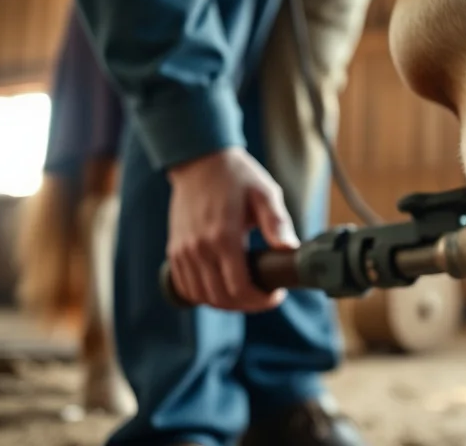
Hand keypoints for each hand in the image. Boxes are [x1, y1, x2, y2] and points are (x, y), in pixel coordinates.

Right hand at [165, 146, 298, 310]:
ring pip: (202, 297)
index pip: (240, 288)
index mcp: (223, 237)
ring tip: (247, 294)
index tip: (276, 294)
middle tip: (265, 296)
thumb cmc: (237, 176)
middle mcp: (199, 249)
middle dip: (247, 305)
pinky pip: (186, 287)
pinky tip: (222, 289)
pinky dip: (204, 296)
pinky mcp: (175, 251)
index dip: (261, 300)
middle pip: (221, 298)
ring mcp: (183, 252)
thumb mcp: (264, 193)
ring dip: (226, 303)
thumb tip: (290, 248)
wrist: (199, 161)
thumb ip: (277, 222)